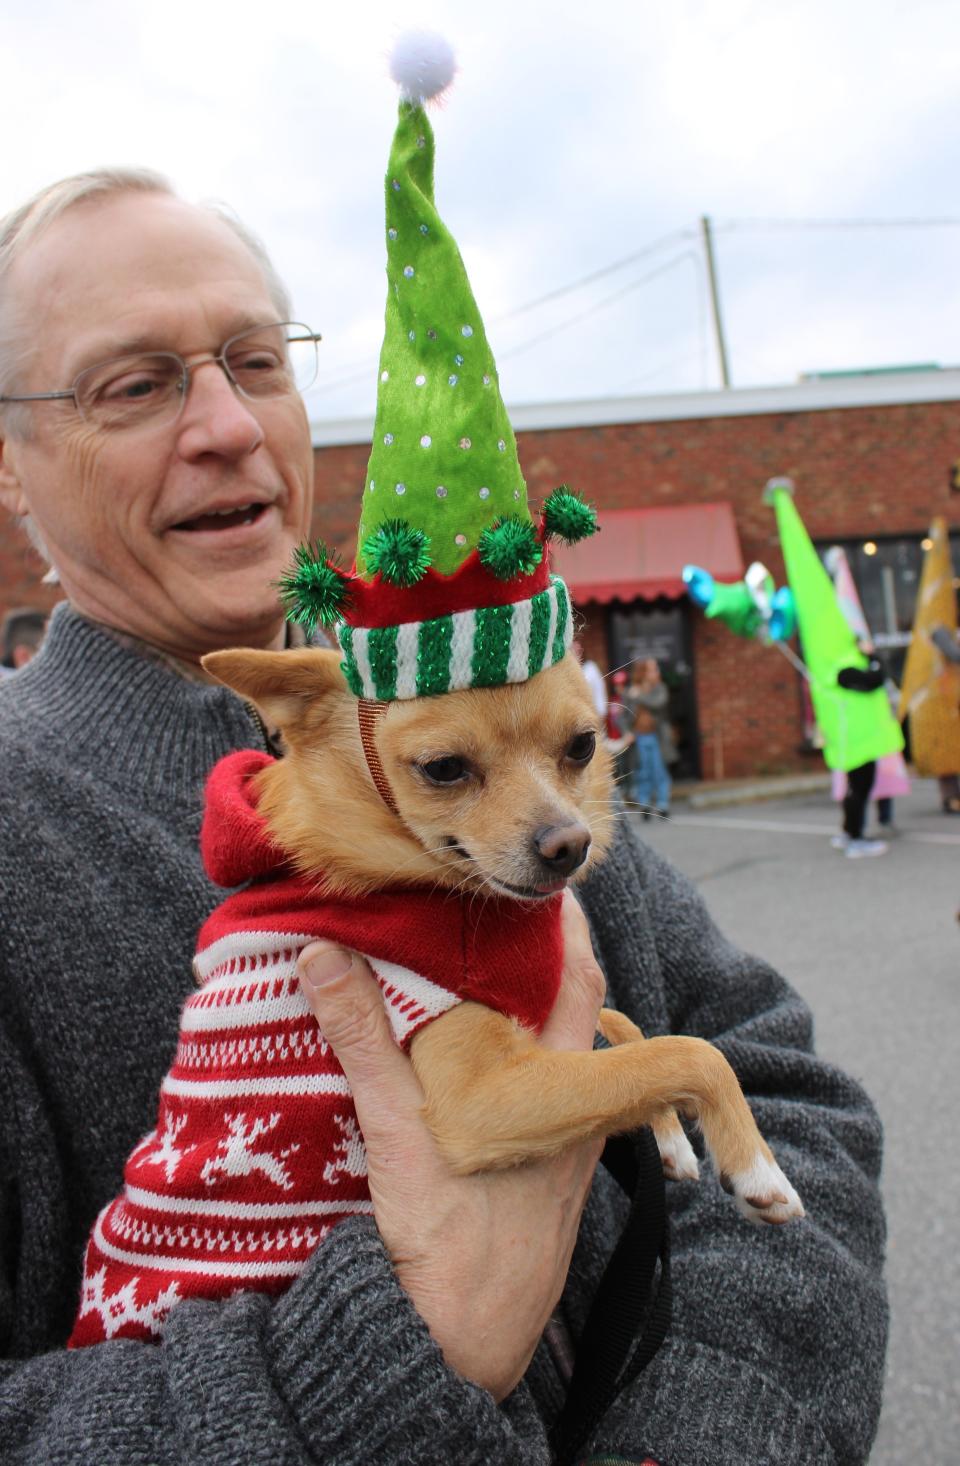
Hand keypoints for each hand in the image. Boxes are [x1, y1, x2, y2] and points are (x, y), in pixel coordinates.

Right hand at [296, 889, 604, 1400]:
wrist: (467, 1341)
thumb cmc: (445, 1234)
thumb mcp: (394, 1124)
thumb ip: (362, 1035)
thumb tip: (323, 953)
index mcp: (556, 1083)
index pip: (576, 976)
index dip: (562, 926)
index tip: (538, 885)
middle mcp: (577, 1107)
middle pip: (573, 1011)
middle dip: (541, 963)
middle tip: (493, 920)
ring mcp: (570, 1144)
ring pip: (562, 1056)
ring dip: (529, 1015)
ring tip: (480, 978)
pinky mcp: (553, 1176)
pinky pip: (550, 1097)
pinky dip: (521, 1064)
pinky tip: (480, 1066)